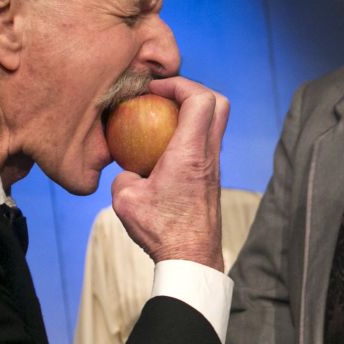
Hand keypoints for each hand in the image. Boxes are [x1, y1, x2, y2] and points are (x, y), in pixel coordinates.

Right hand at [112, 76, 227, 270]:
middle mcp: (209, 155)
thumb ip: (123, 176)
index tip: (154, 90)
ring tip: (161, 121)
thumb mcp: (125, 200)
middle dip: (192, 90)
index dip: (179, 83)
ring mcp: (214, 167)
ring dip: (191, 114)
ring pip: (215, 124)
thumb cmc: (161, 231)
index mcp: (190, 152)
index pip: (200, 98)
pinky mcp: (211, 180)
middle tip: (164, 97)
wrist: (191, 260)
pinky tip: (163, 150)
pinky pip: (206, 144)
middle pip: (219, 103)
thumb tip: (127, 170)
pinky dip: (189, 136)